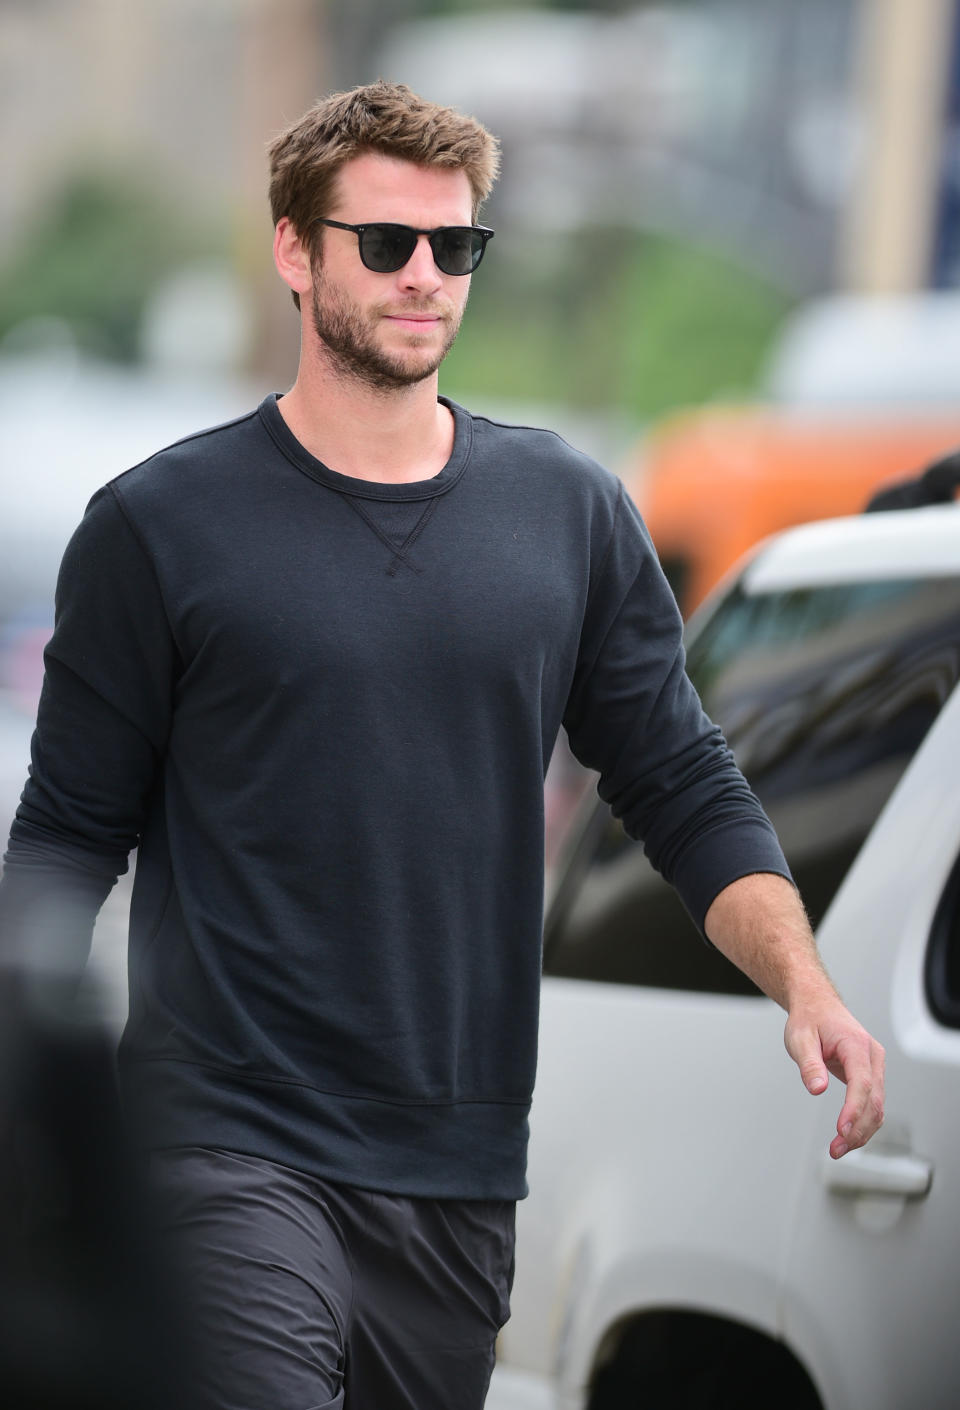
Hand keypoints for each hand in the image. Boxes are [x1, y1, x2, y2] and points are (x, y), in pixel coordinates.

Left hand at [784, 996, 884, 1158]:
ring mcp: (874, 1066)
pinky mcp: (870, 1074)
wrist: (818, 1005)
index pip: (861, 1082)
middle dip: (857, 1129)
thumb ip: (809, 1064)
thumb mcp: (799, 1038)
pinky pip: (872, 1103)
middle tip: (836, 1149)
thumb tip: (817, 1089)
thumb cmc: (809, 1019)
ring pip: (877, 1106)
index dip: (854, 1110)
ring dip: (862, 1131)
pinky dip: (863, 1122)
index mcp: (856, 1044)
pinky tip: (848, 1136)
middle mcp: (872, 1056)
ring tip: (838, 1149)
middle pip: (874, 1100)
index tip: (841, 1131)